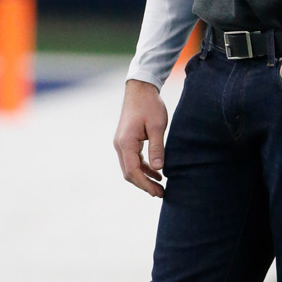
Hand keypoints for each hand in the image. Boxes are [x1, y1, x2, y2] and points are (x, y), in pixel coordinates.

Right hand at [114, 79, 168, 196]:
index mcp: (125, 143)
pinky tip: (156, 172)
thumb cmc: (150, 105)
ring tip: (160, 187)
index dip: (145, 184)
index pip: (133, 171)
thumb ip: (157, 148)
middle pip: (129, 173)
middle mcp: (119, 145)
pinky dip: (143, 168)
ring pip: (130, 168)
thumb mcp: (157, 126)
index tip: (158, 192)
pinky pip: (133, 159)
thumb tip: (158, 169)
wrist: (140, 88)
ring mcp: (121, 143)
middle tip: (161, 193)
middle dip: (144, 185)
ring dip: (143, 178)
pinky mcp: (126, 140)